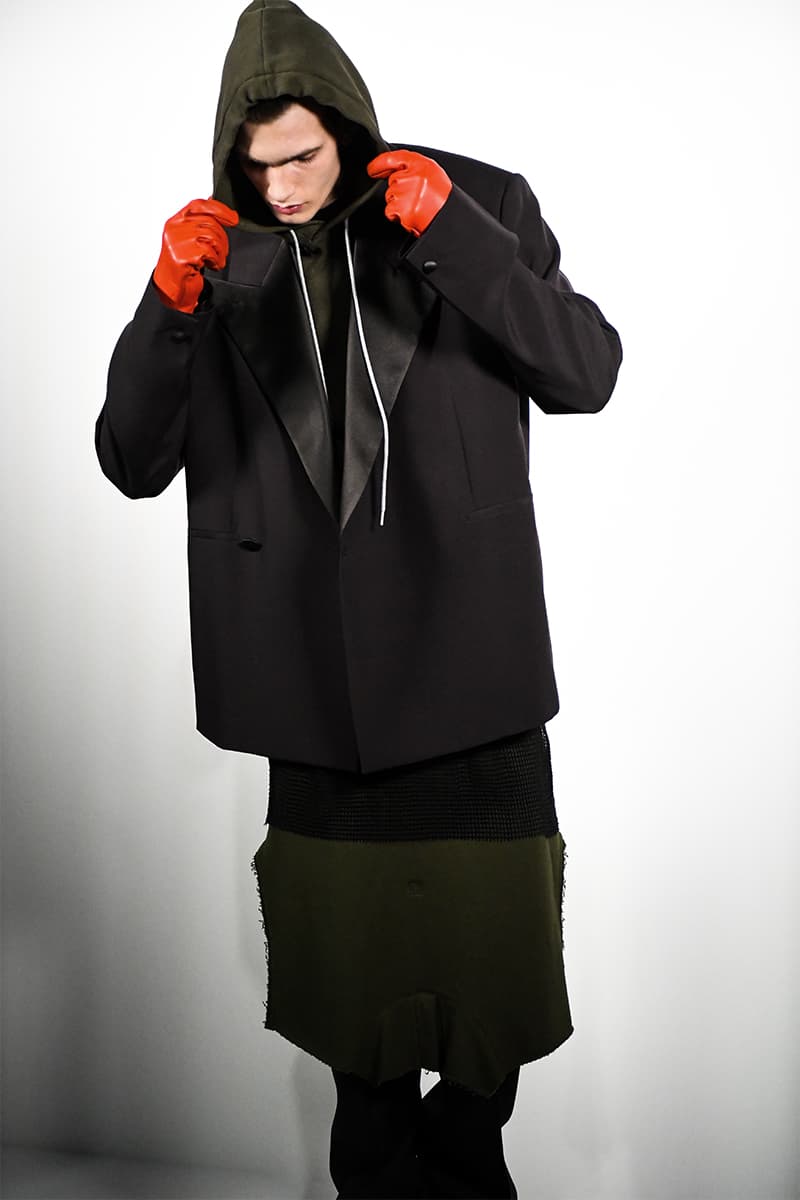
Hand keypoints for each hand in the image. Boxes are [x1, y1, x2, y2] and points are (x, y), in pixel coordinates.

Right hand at [153, 198, 238, 312]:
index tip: (233, 218)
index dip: (219, 208)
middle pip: (209, 223)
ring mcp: (177, 242)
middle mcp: (174, 229)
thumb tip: (217, 205)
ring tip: (216, 260)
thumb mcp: (189, 240)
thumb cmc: (183, 265)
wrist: (172, 289)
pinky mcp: (182, 256)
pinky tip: (212, 265)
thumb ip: (199, 223)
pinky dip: (216, 260)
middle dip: (223, 239)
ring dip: (220, 251)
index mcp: (175, 221)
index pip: (198, 205)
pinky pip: (209, 252)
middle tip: (222, 252)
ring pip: (211, 236)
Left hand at [367, 151, 451, 236]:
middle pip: (393, 181)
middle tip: (417, 200)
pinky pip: (390, 211)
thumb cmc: (443, 202)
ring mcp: (409, 192)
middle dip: (399, 191)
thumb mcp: (434, 177)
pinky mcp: (404, 209)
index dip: (381, 162)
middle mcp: (416, 176)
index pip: (397, 157)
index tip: (372, 168)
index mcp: (425, 166)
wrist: (449, 220)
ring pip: (390, 196)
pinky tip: (411, 216)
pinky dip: (397, 216)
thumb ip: (415, 171)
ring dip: (399, 204)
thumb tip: (394, 171)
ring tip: (416, 208)